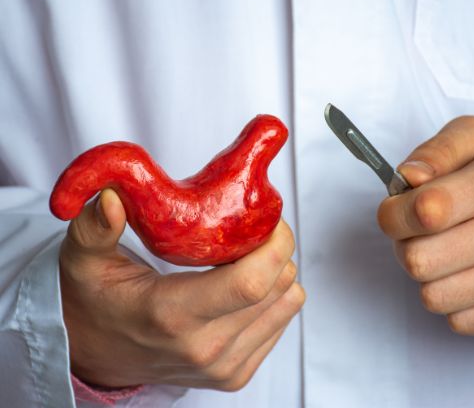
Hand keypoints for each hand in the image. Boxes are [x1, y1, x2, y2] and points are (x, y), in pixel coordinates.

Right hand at [60, 189, 304, 390]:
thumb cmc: (95, 301)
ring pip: (288, 302)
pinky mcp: (235, 374)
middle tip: (251, 227)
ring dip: (276, 270)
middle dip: (277, 247)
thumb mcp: (84, 260)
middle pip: (278, 287)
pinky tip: (240, 283)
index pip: (250, 282)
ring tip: (243, 255)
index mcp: (171, 315)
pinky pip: (282, 320)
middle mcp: (204, 348)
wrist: (97, 353)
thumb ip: (94, 228)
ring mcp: (224, 366)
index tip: (266, 216)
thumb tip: (110, 199)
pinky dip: (273, 294)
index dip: (273, 243)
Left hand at [377, 116, 473, 334]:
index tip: (398, 207)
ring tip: (445, 252)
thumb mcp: (472, 142)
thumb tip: (410, 177)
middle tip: (421, 232)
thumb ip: (436, 152)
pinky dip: (453, 301)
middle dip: (405, 246)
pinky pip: (458, 320)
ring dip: (428, 276)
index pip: (424, 210)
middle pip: (417, 260)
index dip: (394, 212)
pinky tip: (467, 274)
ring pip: (433, 296)